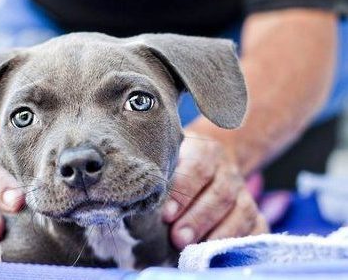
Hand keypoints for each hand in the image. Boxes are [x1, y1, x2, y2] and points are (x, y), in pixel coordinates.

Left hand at [162, 131, 267, 248]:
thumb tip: (145, 199)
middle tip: (178, 238)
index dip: (183, 192)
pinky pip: (259, 227)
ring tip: (197, 251)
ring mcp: (243, 192)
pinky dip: (245, 241)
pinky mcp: (254, 211)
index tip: (166, 215)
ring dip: (220, 234)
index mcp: (205, 151)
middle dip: (198, 219)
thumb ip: (161, 173)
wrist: (212, 159)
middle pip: (220, 194)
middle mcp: (228, 171)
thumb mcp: (170, 158)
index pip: (198, 168)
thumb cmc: (179, 165)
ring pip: (242, 211)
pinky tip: (224, 253)